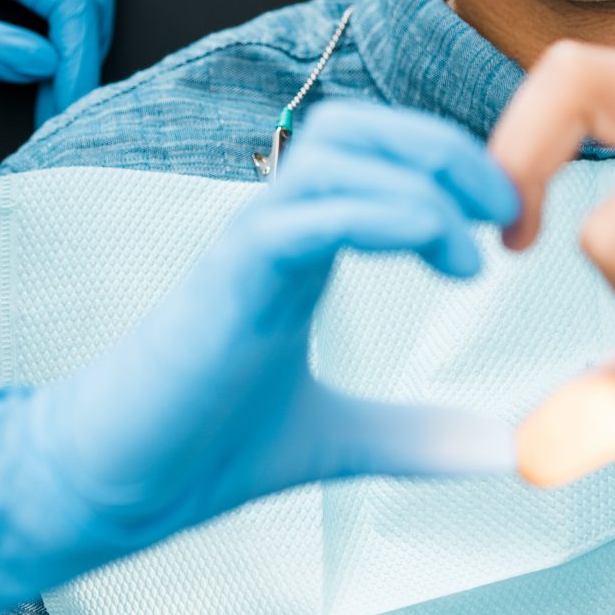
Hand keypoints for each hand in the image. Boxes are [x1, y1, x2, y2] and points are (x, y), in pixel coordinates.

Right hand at [0, 101, 520, 614]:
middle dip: (443, 149)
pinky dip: (384, 216)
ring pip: (335, 153)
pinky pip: (309, 215)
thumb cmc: (200, 450)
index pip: (370, 154)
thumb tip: (502, 451)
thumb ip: (415, 436)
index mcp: (294, 248)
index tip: (506, 228)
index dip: (446, 166)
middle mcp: (271, 228)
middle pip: (357, 127)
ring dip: (423, 178)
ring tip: (477, 245)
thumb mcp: (339, 440)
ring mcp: (245, 246)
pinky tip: (441, 254)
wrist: (108, 486)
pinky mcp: (228, 279)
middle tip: (506, 213)